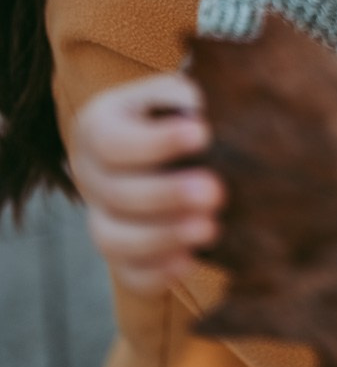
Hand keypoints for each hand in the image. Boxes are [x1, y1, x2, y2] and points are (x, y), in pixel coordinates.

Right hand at [69, 74, 224, 295]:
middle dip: (168, 195)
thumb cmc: (175, 111)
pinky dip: (156, 274)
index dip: (157, 142)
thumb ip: (182, 97)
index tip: (203, 134)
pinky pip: (128, 274)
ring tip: (209, 228)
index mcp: (98, 127)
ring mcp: (100, 218)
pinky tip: (190, 261)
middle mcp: (90, 175)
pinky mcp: (120, 254)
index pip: (113, 141)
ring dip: (162, 237)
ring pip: (113, 239)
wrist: (168, 144)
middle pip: (116, 193)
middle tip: (216, 191)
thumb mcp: (174, 92)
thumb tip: (198, 113)